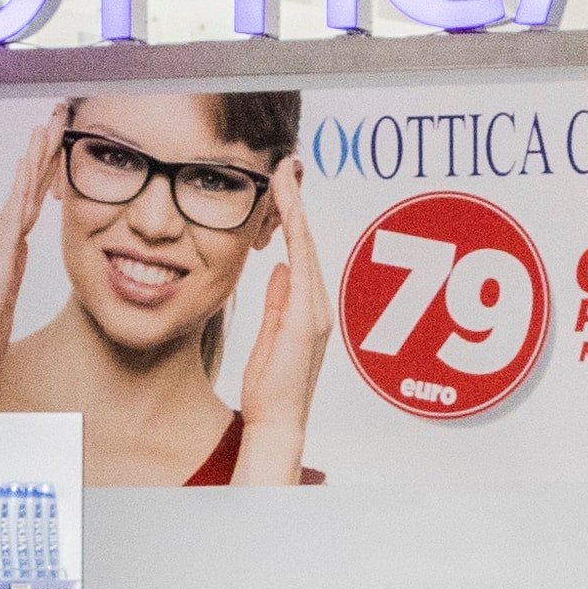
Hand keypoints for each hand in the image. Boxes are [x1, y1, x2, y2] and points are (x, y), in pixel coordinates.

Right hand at [0, 110, 70, 409]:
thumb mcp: (2, 302)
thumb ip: (9, 277)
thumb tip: (15, 261)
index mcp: (4, 251)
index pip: (29, 202)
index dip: (42, 173)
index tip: (54, 145)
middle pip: (25, 188)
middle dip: (42, 152)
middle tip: (55, 118)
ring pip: (21, 192)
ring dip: (34, 157)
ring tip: (45, 125)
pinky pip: (13, 213)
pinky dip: (20, 185)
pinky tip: (27, 162)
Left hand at [230, 160, 326, 481]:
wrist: (277, 422)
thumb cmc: (271, 389)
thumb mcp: (269, 336)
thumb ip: (277, 302)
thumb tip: (278, 269)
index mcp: (308, 308)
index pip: (300, 251)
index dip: (292, 217)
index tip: (281, 185)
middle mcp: (318, 305)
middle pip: (307, 242)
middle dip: (296, 202)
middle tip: (286, 166)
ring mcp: (316, 311)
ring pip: (306, 248)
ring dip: (295, 210)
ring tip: (284, 177)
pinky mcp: (307, 319)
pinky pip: (302, 267)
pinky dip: (295, 236)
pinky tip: (287, 213)